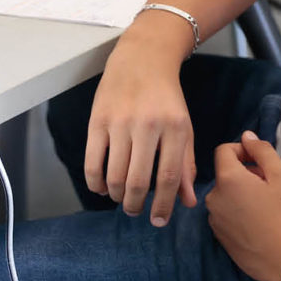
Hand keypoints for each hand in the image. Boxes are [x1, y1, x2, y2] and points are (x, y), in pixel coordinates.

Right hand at [84, 30, 196, 225]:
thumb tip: (188, 201)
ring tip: (121, 197)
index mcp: (176, 126)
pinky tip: (102, 188)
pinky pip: (92, 164)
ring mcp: (120, 123)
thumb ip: (186, 163)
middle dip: (135, 205)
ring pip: (114, 177)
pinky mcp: (97, 121)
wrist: (143, 59)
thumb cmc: (167, 97)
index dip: (163, 205)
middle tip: (135, 211)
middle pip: (138, 182)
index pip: (168, 177)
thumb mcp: (184, 126)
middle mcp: (148, 125)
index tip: (159, 221)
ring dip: (116, 196)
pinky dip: (95, 184)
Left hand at [206, 131, 280, 280]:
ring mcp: (215, 222)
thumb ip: (261, 150)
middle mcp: (214, 199)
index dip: (242, 149)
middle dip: (244, 172)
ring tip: (264, 204)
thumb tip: (246, 136)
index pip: (223, 150)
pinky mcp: (219, 239)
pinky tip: (258, 221)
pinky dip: (237, 210)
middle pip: (225, 174)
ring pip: (225, 194)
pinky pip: (225, 214)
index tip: (259, 160)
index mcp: (228, 180)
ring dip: (241, 192)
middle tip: (268, 183)